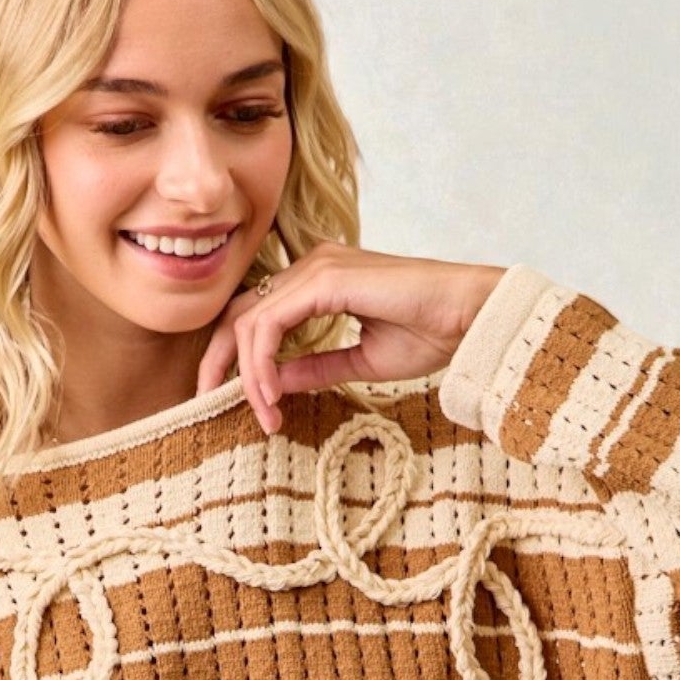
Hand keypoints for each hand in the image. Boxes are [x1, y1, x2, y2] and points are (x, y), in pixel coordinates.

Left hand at [196, 243, 506, 435]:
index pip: (256, 316)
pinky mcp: (325, 278)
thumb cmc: (432, 334)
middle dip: (219, 362)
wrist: (471, 318)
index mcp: (319, 281)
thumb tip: (276, 385)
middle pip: (239, 313)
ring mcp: (317, 268)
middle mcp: (312, 267)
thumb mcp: (359, 361)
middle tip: (208, 403)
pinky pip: (270, 322)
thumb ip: (315, 368)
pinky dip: (262, 361)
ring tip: (263, 412)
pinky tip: (271, 393)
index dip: (237, 359)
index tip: (244, 405)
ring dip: (247, 373)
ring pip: (250, 321)